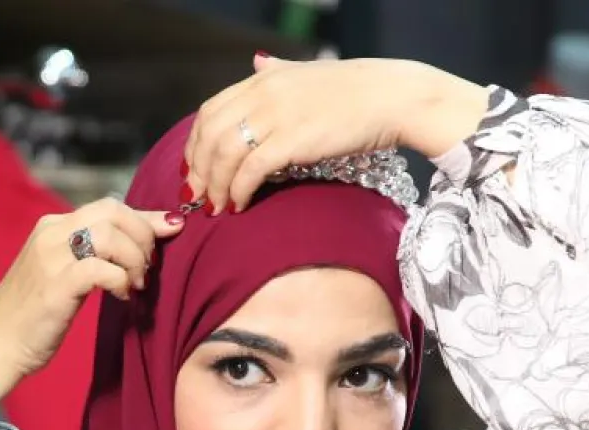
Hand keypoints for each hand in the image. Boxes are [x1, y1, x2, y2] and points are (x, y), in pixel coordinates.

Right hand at [0, 198, 184, 398]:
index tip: (172, 230)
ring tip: (135, 285)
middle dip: (144, 237)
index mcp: (53, 227)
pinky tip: (122, 296)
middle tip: (147, 270)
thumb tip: (133, 250)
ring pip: (110, 235)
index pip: (110, 206)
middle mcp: (51, 233)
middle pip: (114, 211)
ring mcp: (51, 257)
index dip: (146, 218)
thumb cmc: (31, 318)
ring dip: (135, 259)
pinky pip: (101, 268)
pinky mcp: (56, 285)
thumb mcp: (62, 277)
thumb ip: (91, 258)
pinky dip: (120, 280)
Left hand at [183, 55, 487, 215]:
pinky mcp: (292, 141)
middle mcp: (263, 93)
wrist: (392, 98)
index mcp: (262, 78)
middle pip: (210, 135)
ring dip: (216, 187)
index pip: (209, 112)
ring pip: (225, 155)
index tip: (196, 173)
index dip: (195, 146)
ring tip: (218, 209)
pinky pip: (250, 170)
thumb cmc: (353, 92)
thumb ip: (277, 71)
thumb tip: (257, 62)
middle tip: (200, 199)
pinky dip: (239, 191)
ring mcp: (277, 116)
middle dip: (198, 172)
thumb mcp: (307, 73)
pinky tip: (241, 206)